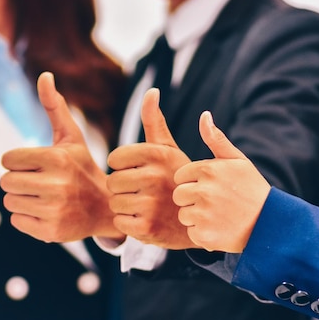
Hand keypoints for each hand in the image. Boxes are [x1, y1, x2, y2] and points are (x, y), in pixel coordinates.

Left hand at [0, 72, 121, 241]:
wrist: (106, 207)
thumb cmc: (82, 166)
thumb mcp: (71, 137)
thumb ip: (54, 106)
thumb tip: (44, 75)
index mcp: (56, 158)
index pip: (8, 159)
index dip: (17, 161)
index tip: (33, 164)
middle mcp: (56, 185)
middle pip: (6, 181)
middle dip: (17, 180)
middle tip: (37, 181)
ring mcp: (54, 210)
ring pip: (9, 201)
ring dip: (20, 198)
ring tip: (41, 196)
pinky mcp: (52, 231)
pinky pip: (17, 221)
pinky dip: (25, 217)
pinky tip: (44, 211)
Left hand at [107, 88, 195, 248]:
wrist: (206, 218)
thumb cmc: (180, 179)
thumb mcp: (170, 149)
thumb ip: (155, 121)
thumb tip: (151, 91)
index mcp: (156, 154)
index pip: (115, 158)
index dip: (123, 167)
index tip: (139, 172)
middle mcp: (153, 177)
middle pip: (112, 181)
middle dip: (122, 188)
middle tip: (142, 192)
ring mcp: (151, 204)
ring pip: (114, 203)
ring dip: (125, 207)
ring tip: (145, 206)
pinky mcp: (148, 228)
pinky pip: (120, 223)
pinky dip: (129, 225)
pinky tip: (146, 220)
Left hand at [173, 111, 269, 251]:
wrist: (271, 224)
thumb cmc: (251, 189)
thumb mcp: (237, 160)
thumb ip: (216, 139)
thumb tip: (204, 115)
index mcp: (208, 170)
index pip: (180, 176)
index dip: (194, 182)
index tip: (211, 187)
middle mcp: (204, 191)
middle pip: (179, 195)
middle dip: (191, 200)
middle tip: (215, 203)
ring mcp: (204, 214)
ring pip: (183, 215)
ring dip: (196, 218)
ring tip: (219, 216)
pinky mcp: (204, 235)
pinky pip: (191, 233)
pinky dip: (203, 234)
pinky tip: (220, 229)